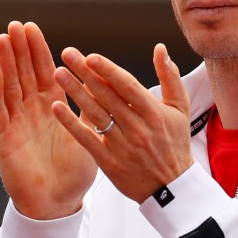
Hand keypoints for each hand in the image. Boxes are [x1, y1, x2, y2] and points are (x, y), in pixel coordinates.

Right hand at [0, 21, 97, 219]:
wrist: (59, 203)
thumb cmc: (75, 171)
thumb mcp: (90, 133)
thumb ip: (94, 108)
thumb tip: (111, 84)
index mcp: (52, 108)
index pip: (44, 72)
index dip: (39, 51)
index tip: (34, 28)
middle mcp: (32, 111)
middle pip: (24, 73)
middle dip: (21, 49)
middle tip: (17, 25)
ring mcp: (17, 123)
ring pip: (10, 86)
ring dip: (6, 62)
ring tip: (3, 38)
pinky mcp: (5, 138)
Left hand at [52, 44, 192, 203]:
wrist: (172, 188)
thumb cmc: (175, 143)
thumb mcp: (180, 109)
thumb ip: (170, 77)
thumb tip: (160, 49)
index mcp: (155, 113)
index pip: (128, 86)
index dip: (108, 70)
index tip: (90, 56)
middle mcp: (138, 128)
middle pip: (107, 96)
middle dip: (85, 73)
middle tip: (67, 54)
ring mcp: (122, 145)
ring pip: (95, 114)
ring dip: (75, 92)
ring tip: (58, 73)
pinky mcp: (109, 162)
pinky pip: (87, 139)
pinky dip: (71, 123)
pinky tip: (57, 107)